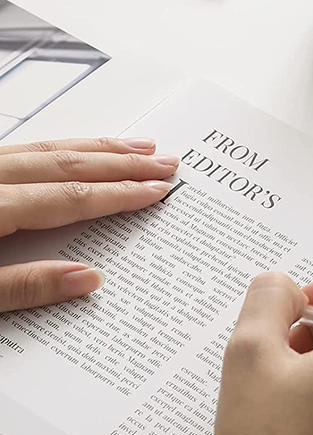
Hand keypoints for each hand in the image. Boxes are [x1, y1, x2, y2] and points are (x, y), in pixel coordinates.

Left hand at [0, 136, 177, 311]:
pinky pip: (31, 149)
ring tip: (140, 147)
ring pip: (51, 150)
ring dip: (100, 149)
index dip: (119, 194)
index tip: (157, 190)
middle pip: (70, 165)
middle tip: (165, 162)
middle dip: (124, 164)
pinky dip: (65, 148)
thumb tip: (89, 280)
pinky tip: (83, 150)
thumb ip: (25, 286)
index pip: (72, 196)